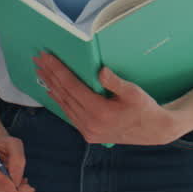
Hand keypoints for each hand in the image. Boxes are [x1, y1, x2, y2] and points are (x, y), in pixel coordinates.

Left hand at [34, 52, 185, 144]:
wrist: (154, 132)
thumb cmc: (145, 109)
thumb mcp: (134, 92)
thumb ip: (115, 82)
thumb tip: (100, 71)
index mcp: (100, 112)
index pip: (71, 86)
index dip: (57, 70)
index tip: (46, 57)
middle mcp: (90, 124)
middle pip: (64, 94)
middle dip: (50, 75)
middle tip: (38, 59)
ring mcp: (88, 132)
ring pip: (64, 105)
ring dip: (51, 87)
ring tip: (41, 71)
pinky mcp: (89, 135)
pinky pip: (69, 114)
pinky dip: (59, 100)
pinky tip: (52, 90)